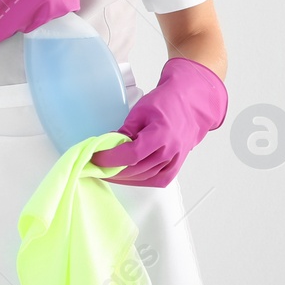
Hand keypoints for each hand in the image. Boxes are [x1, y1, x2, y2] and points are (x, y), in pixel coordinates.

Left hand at [90, 58, 227, 187]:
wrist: (190, 106)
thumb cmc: (166, 103)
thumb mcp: (140, 110)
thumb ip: (125, 130)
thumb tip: (109, 145)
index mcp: (161, 134)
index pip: (131, 154)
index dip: (111, 159)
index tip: (95, 157)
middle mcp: (170, 151)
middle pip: (136, 169)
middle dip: (112, 170)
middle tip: (94, 167)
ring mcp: (174, 161)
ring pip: (144, 178)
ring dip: (123, 178)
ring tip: (105, 173)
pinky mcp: (175, 168)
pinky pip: (156, 181)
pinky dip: (139, 181)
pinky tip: (125, 177)